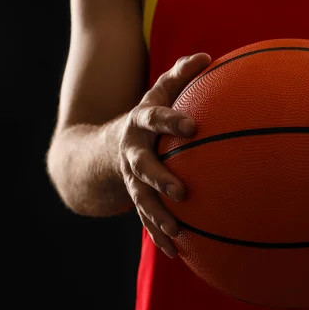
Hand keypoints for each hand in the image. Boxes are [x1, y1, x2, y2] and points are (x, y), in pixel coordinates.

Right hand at [119, 53, 210, 257]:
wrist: (98, 150)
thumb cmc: (143, 118)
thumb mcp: (157, 92)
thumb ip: (180, 75)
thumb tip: (210, 56)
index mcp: (140, 124)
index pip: (154, 117)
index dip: (171, 120)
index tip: (192, 126)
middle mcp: (134, 152)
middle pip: (143, 166)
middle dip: (159, 178)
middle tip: (181, 190)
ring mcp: (132, 179)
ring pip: (143, 200)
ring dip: (157, 216)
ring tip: (176, 232)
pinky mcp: (136, 198)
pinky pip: (147, 218)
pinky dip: (159, 235)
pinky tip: (176, 252)